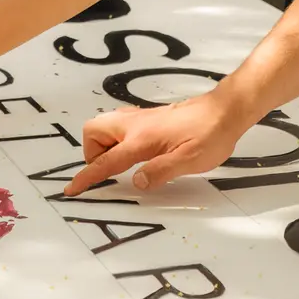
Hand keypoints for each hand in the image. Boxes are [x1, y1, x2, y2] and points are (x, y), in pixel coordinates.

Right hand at [65, 88, 256, 195]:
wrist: (225, 110)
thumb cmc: (210, 134)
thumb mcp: (189, 161)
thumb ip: (160, 172)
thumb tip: (137, 183)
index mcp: (142, 139)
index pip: (105, 161)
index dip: (87, 177)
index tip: (73, 189)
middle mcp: (136, 125)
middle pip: (93, 132)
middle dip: (91, 153)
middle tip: (107, 171)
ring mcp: (142, 118)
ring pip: (105, 126)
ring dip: (104, 145)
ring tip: (122, 163)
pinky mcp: (150, 117)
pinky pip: (120, 125)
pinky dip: (117, 138)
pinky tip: (136, 151)